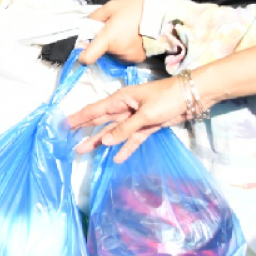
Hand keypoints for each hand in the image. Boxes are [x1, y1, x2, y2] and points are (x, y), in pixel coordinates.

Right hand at [68, 77, 187, 161]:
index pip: (94, 110)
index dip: (79, 117)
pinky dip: (125, 148)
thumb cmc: (167, 98)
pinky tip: (117, 158)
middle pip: (100, 121)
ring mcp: (135, 119)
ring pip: (114, 132)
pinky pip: (132, 139)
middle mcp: (124, 109)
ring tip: (84, 150)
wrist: (192, 97)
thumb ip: (125, 129)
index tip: (64, 124)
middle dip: (85, 130)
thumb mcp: (145, 114)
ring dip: (100, 141)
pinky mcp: (147, 127)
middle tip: (69, 140)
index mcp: (121, 100)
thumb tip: (106, 141)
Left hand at [79, 0, 146, 64]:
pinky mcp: (139, 59)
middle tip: (113, 30)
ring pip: (114, 55)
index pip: (88, 57)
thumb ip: (96, 17)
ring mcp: (129, 57)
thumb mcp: (111, 6)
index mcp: (107, 39)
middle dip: (104, 44)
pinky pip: (126, 56)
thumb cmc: (135, 10)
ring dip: (116, 47)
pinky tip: (134, 39)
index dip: (82, 55)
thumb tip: (88, 25)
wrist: (162, 17)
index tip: (83, 50)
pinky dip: (126, 49)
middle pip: (102, 52)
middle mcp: (117, 52)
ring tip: (126, 33)